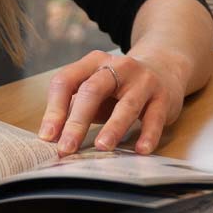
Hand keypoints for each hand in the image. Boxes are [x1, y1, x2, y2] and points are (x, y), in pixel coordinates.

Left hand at [39, 49, 188, 154]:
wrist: (164, 68)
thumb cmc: (120, 87)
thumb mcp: (96, 90)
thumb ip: (75, 108)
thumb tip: (52, 138)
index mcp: (93, 63)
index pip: (66, 81)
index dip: (54, 109)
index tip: (47, 137)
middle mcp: (118, 67)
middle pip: (92, 91)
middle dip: (77, 121)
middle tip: (66, 148)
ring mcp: (143, 80)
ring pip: (126, 105)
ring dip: (113, 127)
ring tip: (101, 146)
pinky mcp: (163, 96)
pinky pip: (155, 117)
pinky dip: (148, 134)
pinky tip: (141, 150)